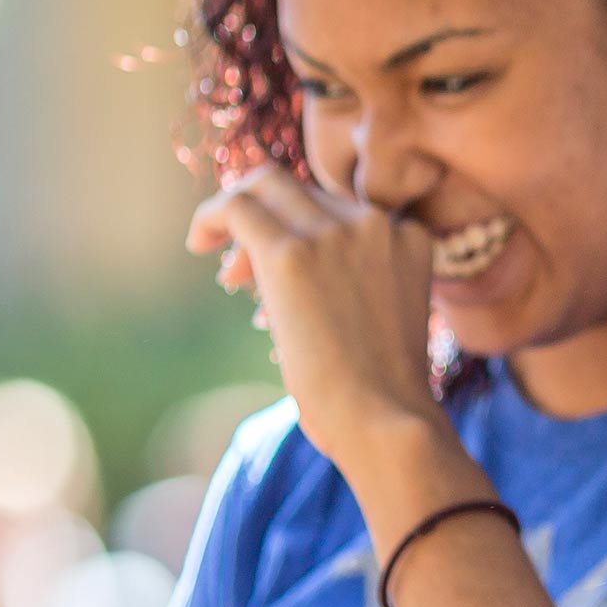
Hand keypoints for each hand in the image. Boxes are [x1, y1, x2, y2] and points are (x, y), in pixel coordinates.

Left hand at [187, 166, 441, 470]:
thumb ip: (352, 278)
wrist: (385, 421)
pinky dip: (212, 217)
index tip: (280, 267)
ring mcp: (335, 233)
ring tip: (220, 261)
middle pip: (304, 190)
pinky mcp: (291, 253)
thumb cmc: (381, 393)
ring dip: (238, 214)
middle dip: (269, 218)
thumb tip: (276, 263)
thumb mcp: (383, 318)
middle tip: (242, 267)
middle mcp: (376, 223)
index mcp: (408, 236)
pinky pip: (238, 206)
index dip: (304, 227)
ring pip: (268, 185)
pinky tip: (197, 243)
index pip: (342, 208)